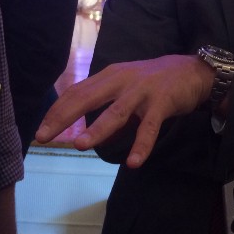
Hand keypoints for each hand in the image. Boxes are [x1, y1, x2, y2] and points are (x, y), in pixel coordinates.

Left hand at [35, 55, 212, 166]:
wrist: (192, 71)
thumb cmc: (153, 81)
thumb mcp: (125, 88)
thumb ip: (105, 105)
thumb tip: (82, 132)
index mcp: (110, 76)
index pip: (77, 92)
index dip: (57, 110)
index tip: (41, 130)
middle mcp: (122, 80)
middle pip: (87, 97)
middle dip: (63, 116)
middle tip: (44, 136)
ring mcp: (142, 91)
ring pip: (116, 111)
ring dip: (98, 128)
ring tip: (80, 144)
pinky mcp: (163, 102)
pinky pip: (150, 126)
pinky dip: (142, 144)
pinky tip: (134, 162)